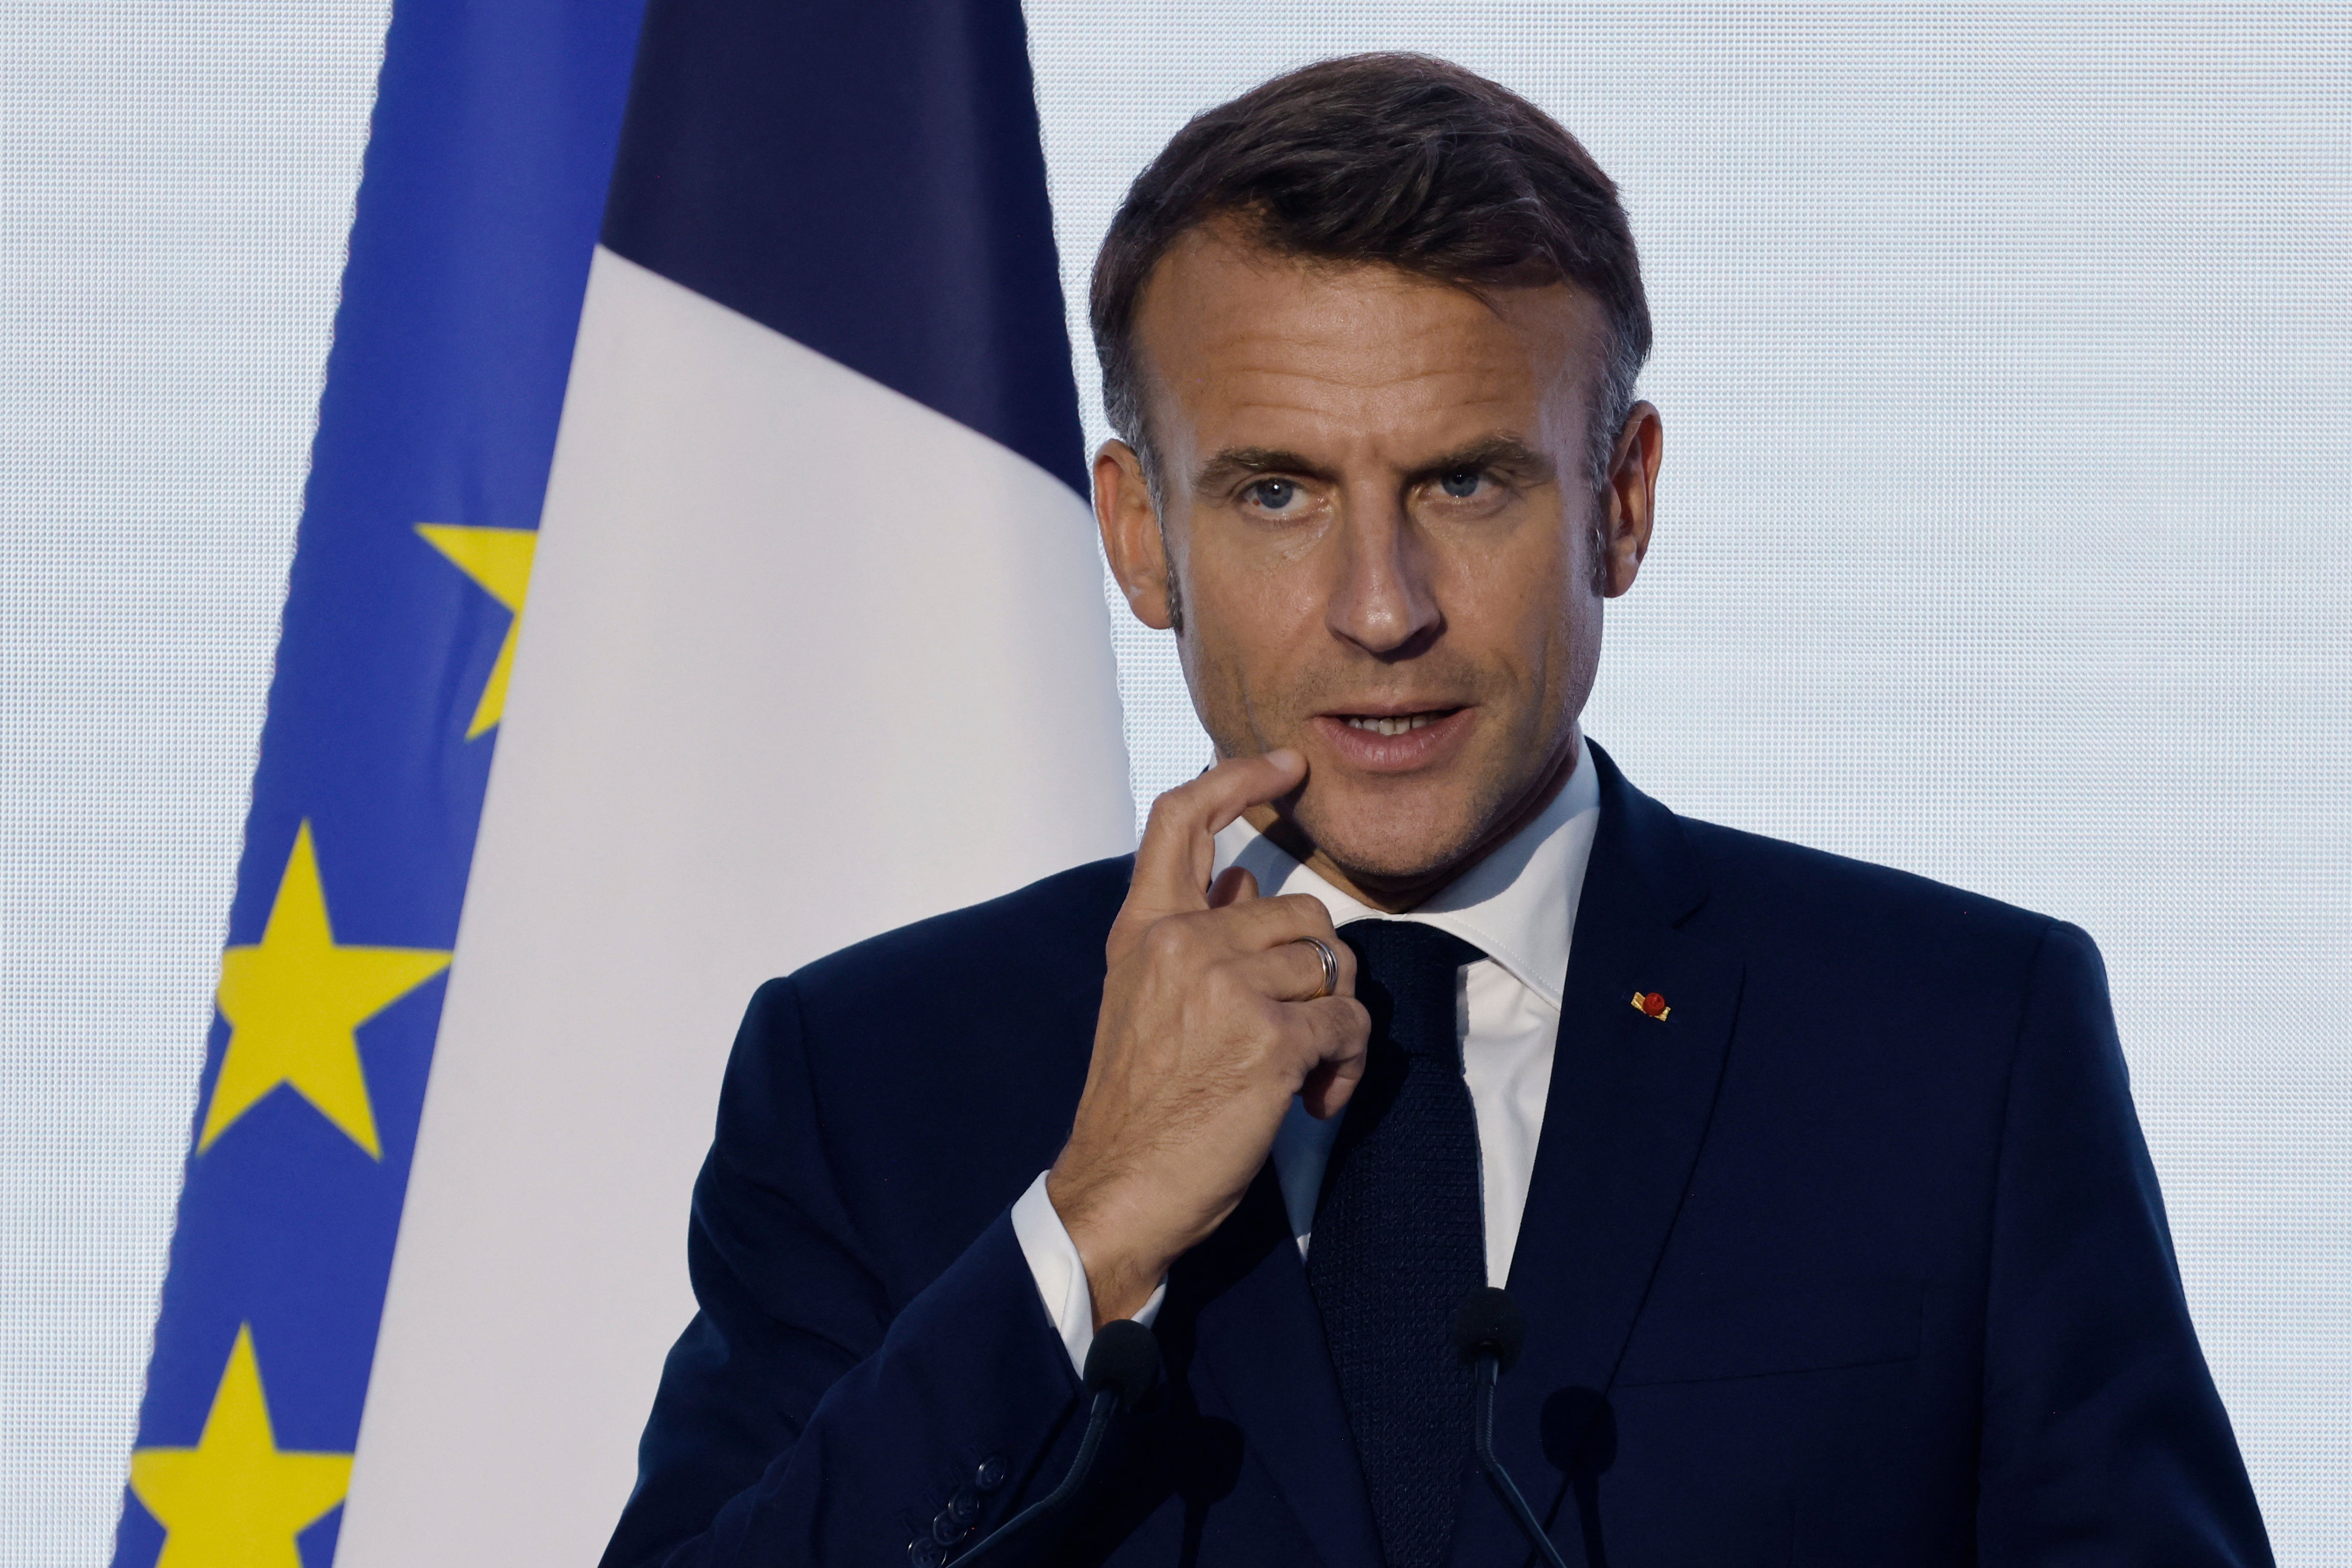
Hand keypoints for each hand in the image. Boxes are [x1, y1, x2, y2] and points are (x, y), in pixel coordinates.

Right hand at [1047, 751, 1370, 1325]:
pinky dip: (1347, 1066)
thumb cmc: (1137, 1106)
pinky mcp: (1271, 1040)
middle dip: (1320, 969)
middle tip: (1302, 1029)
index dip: (1239, 776)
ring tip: (1304, 1074)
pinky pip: (1350, 1025)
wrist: (1118, 1190)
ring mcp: (1227, 988)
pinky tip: (1315, 1102)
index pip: (1181, 816)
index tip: (1287, 764)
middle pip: (1299, 909)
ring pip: (1333, 966)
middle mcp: (1182, 943)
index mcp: (1143, 929)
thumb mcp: (1143, 999)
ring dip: (1336, 1023)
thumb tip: (1244, 876)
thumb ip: (1194, 931)